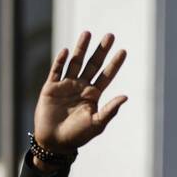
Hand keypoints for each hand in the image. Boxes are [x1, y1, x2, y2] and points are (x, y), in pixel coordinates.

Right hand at [32, 31, 127, 159]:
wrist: (54, 142)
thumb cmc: (77, 136)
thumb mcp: (96, 123)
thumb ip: (110, 110)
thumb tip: (126, 97)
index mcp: (93, 95)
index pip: (106, 75)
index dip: (114, 63)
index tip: (124, 50)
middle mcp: (81, 86)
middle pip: (93, 64)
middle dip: (101, 50)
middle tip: (110, 36)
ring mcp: (66, 85)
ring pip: (75, 62)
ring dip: (81, 48)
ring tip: (88, 33)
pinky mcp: (51, 88)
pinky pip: (56, 71)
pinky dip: (60, 61)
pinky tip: (65, 51)